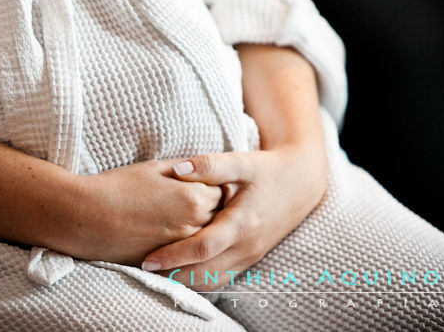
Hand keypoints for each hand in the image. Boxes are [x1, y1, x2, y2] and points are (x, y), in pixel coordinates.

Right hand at [66, 159, 223, 265]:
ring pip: (208, 242)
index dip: (217, 188)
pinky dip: (191, 252)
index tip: (211, 186)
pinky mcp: (167, 265)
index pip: (223, 193)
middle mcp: (194, 225)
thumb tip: (203, 172)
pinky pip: (190, 259)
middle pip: (220, 219)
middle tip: (209, 206)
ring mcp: (181, 249)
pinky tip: (181, 243)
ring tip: (193, 224)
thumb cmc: (117, 187)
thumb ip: (186, 169)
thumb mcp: (154, 168)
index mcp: (194, 197)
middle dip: (217, 212)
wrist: (86, 217)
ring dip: (206, 233)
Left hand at [140, 143, 327, 290]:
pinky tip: (178, 274)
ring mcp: (249, 256)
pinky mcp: (249, 259)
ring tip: (155, 275)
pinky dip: (199, 282)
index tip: (147, 260)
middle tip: (142, 271)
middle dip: (172, 276)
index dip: (174, 256)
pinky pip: (221, 279)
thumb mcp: (241, 162)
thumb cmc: (266, 170)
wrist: (301, 183)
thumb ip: (209, 165)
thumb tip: (177, 169)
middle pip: (204, 273)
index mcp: (242, 222)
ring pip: (212, 281)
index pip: (203, 248)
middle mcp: (246, 245)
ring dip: (183, 283)